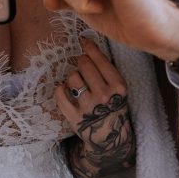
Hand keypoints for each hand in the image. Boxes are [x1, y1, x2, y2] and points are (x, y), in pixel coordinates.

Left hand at [56, 37, 135, 177]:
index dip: (89, 47)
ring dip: (72, 77)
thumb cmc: (112, 105)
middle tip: (83, 68)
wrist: (109, 136)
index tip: (83, 41)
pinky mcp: (74, 117)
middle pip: (83, 64)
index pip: (100, 59)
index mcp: (118, 86)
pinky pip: (59, 93)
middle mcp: (104, 96)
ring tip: (78, 84)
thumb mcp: (118, 87)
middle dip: (81, 63)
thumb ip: (106, 68)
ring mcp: (88, 107)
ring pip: (71, 77)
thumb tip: (87, 42)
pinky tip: (66, 90)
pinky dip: (60, 88)